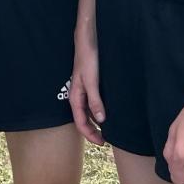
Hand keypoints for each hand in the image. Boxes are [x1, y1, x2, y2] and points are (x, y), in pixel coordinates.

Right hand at [70, 17, 105, 145]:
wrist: (87, 40)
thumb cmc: (88, 59)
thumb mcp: (92, 80)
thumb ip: (95, 100)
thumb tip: (100, 120)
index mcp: (75, 97)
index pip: (80, 122)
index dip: (90, 135)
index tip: (102, 142)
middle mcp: (78, 96)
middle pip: (83, 119)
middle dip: (93, 131)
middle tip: (106, 140)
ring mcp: (84, 90)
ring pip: (88, 112)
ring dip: (96, 122)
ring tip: (108, 129)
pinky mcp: (90, 85)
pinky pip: (93, 103)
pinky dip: (99, 111)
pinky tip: (108, 112)